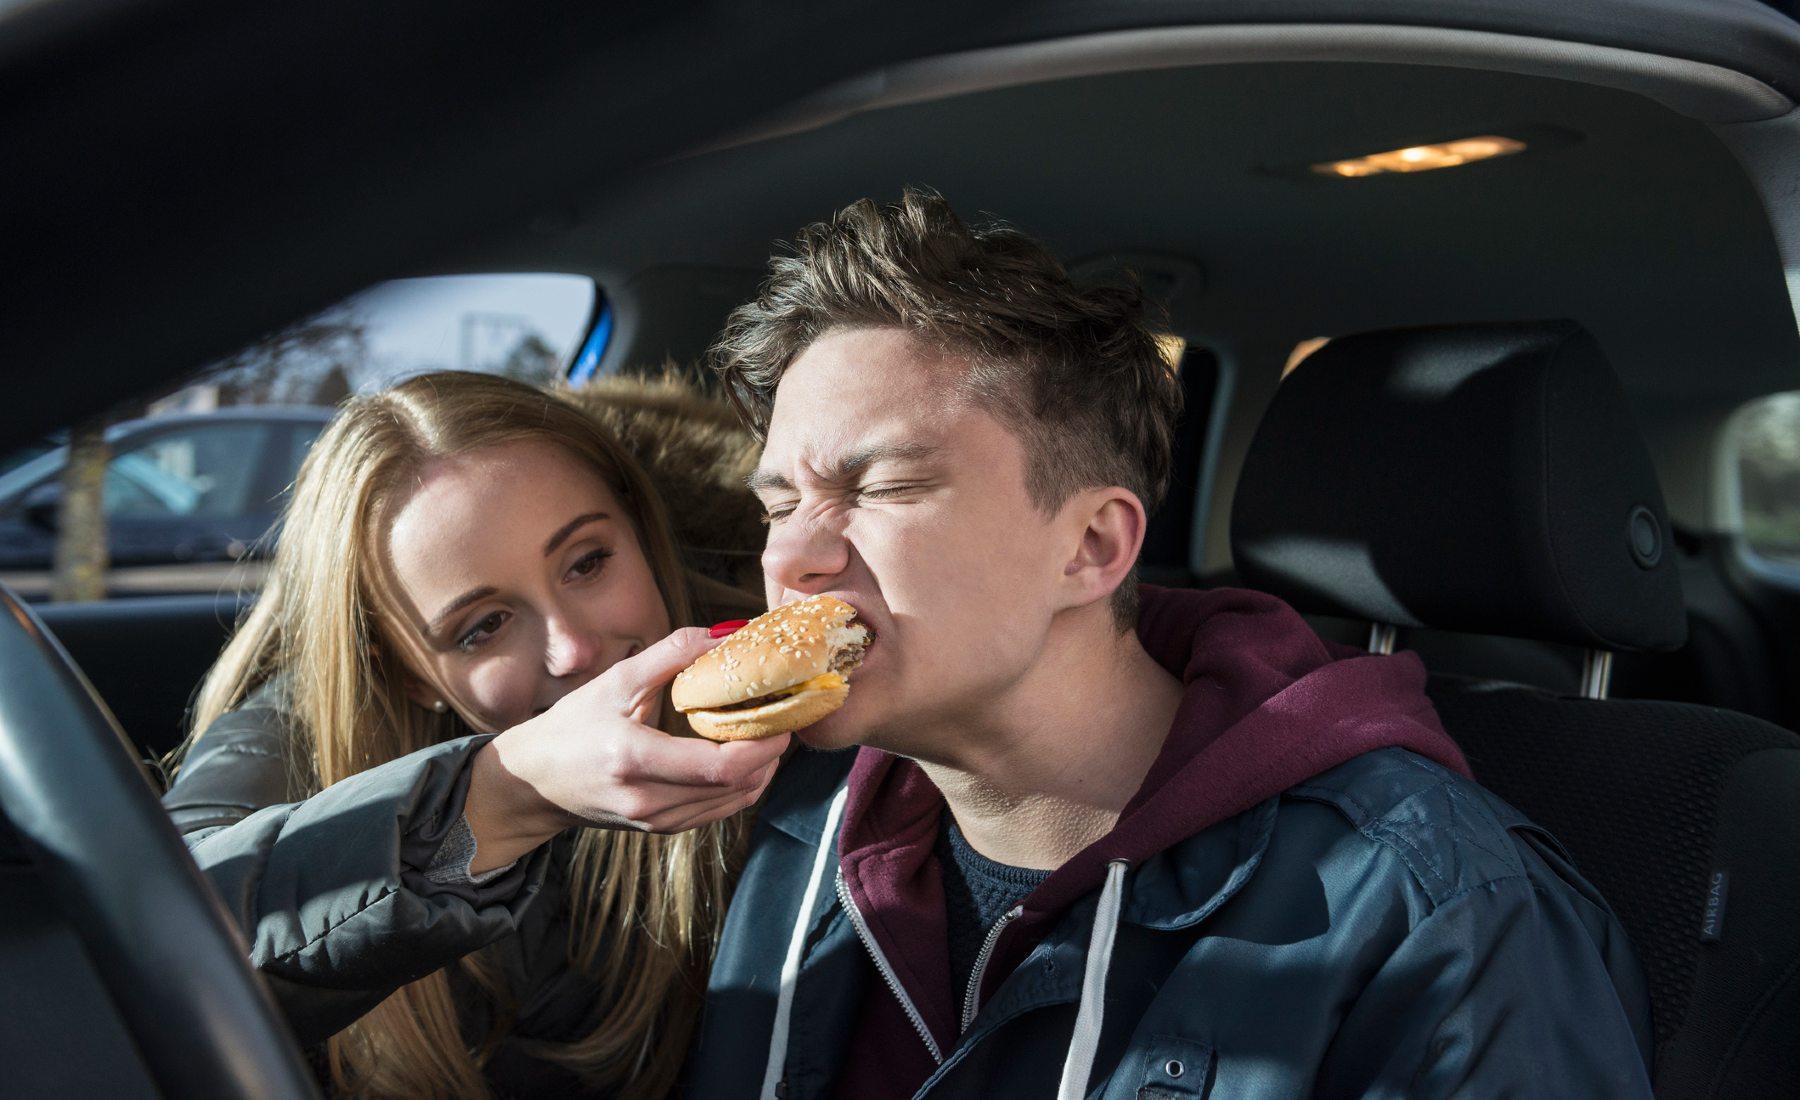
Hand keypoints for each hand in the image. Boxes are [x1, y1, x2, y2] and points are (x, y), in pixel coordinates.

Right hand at [462, 627, 789, 871]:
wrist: (535, 781)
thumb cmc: (572, 727)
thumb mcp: (616, 680)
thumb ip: (672, 653)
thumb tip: (726, 634)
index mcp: (633, 758)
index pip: (719, 766)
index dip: (762, 744)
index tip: (781, 715)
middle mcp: (647, 798)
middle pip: (735, 786)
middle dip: (770, 753)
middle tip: (784, 718)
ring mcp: (656, 821)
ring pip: (733, 803)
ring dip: (761, 770)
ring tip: (768, 733)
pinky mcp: (662, 829)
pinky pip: (718, 811)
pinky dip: (741, 785)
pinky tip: (744, 757)